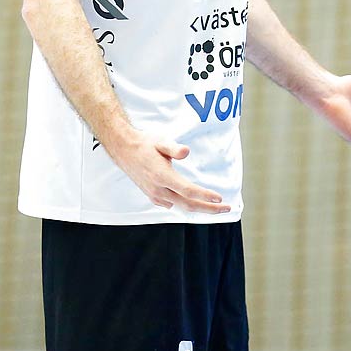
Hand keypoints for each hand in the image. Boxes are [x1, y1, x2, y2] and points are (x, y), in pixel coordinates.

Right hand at [105, 129, 231, 213]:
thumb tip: (186, 151)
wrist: (124, 150)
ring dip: (199, 208)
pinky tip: (193, 203)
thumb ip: (174, 148)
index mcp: (162, 176)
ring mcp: (155, 195)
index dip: (205, 196)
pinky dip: (185, 206)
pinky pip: (172, 205)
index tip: (219, 198)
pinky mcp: (152, 196)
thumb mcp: (160, 141)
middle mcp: (159, 189)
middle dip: (209, 208)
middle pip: (188, 204)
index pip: (188, 190)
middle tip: (226, 208)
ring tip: (215, 208)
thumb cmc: (144, 144)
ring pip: (181, 207)